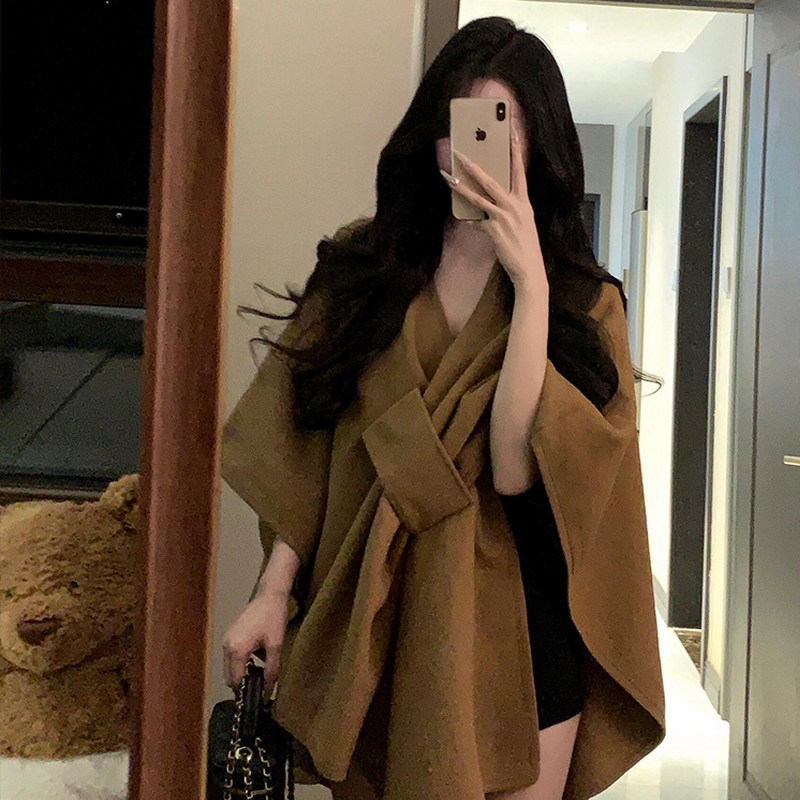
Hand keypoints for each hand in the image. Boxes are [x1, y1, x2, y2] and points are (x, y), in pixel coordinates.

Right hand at [222, 589, 289, 693]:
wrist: (270, 594)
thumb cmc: (274, 618)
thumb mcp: (276, 646)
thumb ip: (271, 670)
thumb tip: (268, 692)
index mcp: (236, 650)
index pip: (236, 681)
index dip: (247, 691)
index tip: (259, 696)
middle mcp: (227, 646)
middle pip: (230, 676)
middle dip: (244, 682)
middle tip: (262, 682)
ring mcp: (227, 639)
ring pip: (231, 667)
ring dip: (243, 671)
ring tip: (262, 667)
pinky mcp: (230, 634)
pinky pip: (232, 656)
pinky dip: (242, 661)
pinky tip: (257, 655)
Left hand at [439, 119, 547, 293]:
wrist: (529, 269)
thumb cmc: (526, 247)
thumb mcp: (523, 222)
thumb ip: (511, 210)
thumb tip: (493, 205)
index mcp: (524, 202)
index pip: (519, 171)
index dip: (515, 151)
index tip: (510, 132)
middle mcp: (514, 206)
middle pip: (491, 180)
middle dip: (474, 166)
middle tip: (460, 153)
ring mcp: (503, 218)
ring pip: (478, 198)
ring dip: (461, 187)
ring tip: (448, 178)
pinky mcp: (494, 231)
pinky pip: (476, 223)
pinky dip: (470, 222)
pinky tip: (466, 221)